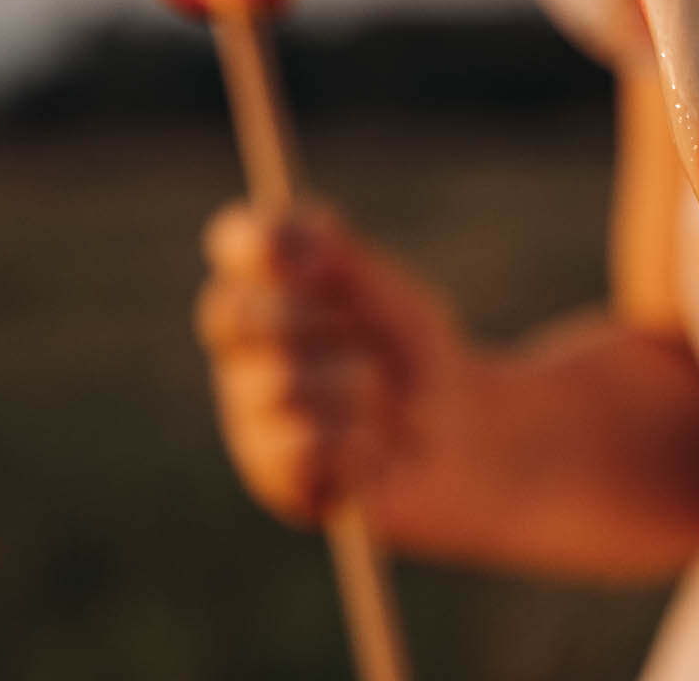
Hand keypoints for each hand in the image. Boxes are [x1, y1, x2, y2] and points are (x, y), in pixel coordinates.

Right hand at [195, 200, 478, 530]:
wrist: (464, 439)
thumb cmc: (416, 358)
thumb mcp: (392, 299)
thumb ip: (340, 261)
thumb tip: (285, 218)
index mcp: (269, 295)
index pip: (234, 247)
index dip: (252, 238)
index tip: (278, 239)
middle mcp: (245, 355)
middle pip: (235, 317)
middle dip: (315, 320)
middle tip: (363, 336)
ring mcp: (252, 419)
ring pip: (281, 383)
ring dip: (357, 386)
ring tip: (386, 400)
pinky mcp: (276, 479)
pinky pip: (304, 446)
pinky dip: (360, 442)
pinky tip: (378, 447)